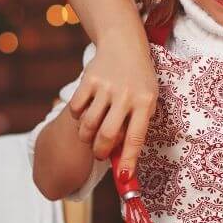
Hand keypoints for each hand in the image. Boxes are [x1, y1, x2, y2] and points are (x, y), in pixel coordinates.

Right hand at [68, 39, 157, 178]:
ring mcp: (106, 86)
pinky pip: (75, 109)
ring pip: (88, 125)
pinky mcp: (88, 79)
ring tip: (91, 135)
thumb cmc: (138, 81)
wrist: (124, 45)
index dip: (129, 160)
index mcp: (146, 101)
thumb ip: (136, 126)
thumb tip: (123, 162)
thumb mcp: (147, 99)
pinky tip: (86, 112)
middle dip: (101, 152)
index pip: (136, 137)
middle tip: (100, 154)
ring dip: (87, 137)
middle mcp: (126, 94)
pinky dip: (77, 117)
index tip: (124, 177)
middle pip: (107, 135)